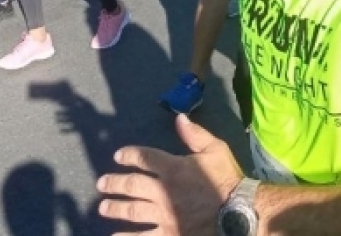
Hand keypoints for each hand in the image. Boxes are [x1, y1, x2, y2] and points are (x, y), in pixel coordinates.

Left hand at [97, 114, 243, 235]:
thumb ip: (195, 134)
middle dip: (114, 183)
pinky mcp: (168, 234)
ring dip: (116, 208)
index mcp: (173, 168)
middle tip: (101, 184)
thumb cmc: (228, 179)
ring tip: (103, 207)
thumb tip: (179, 117)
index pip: (144, 158)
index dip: (129, 155)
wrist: (239, 212)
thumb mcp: (216, 149)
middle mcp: (163, 191)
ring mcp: (164, 214)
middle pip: (132, 185)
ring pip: (133, 210)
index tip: (118, 156)